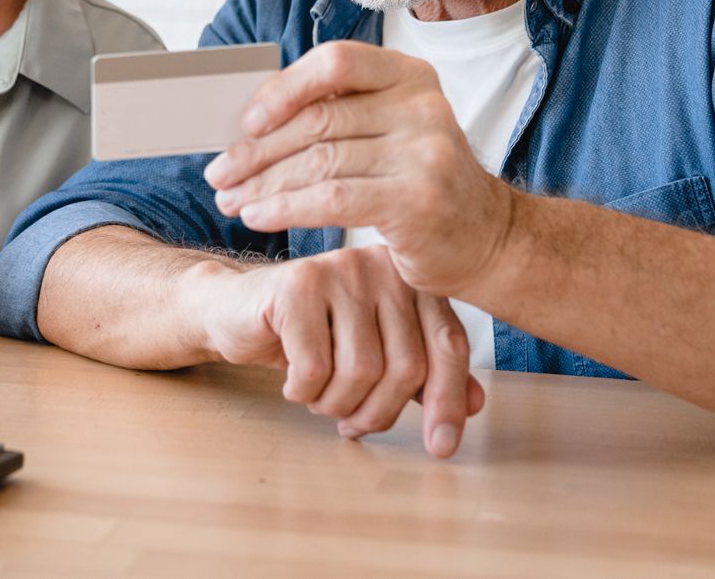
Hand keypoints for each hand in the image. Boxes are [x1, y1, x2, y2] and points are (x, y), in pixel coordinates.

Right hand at [186, 247, 481, 457]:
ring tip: (319, 398)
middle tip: (350, 422)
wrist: (237, 313)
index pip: (448, 345)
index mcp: (410, 279)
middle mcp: (382, 266)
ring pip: (362, 370)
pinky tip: (291, 381)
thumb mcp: (375, 354)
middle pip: (406, 366)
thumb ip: (424, 373)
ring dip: (337, 404)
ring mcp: (339, 269)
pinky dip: (303, 392)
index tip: (440, 447)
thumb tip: (477, 405)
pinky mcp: (296, 285)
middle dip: (378, 412)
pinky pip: (315, 367)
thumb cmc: (311, 336)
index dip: (447, 402)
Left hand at [205, 40, 515, 298]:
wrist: (490, 240)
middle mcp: (423, 107)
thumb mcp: (393, 132)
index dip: (282, 89)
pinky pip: (332, 199)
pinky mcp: (417, 201)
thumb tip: (251, 119)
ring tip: (232, 201)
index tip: (245, 122)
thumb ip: (341, 114)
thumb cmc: (421, 185)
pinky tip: (260, 217)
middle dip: (257, 150)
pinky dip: (286, 209)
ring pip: (319, 161)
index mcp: (412, 76)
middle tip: (220, 174)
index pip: (335, 62)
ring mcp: (425, 153)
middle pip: (318, 119)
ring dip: (263, 185)